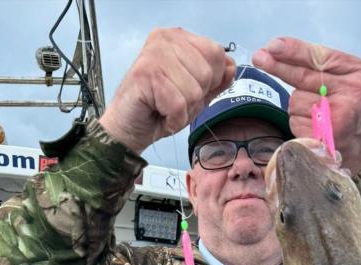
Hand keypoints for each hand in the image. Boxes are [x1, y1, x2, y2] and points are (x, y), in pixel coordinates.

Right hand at [99, 28, 235, 154]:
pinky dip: (173, 119)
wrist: (128, 129)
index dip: (210, 81)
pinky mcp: (146, 74)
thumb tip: (232, 67)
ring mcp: (154, 54)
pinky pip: (178, 104)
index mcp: (179, 38)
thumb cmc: (158, 110)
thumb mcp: (196, 95)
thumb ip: (216, 80)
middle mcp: (166, 39)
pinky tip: (159, 114)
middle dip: (195, 99)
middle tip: (173, 102)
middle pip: (207, 74)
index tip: (187, 90)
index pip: (217, 53)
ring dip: (183, 111)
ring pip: (194, 91)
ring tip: (165, 108)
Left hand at [252, 37, 360, 173]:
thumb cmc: (352, 109)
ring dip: (297, 107)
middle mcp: (352, 95)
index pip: (320, 58)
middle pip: (304, 77)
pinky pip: (295, 122)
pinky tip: (313, 129)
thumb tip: (278, 51)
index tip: (272, 46)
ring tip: (316, 115)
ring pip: (295, 102)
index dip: (294, 50)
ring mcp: (338, 120)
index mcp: (360, 74)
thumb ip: (323, 65)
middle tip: (259, 58)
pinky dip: (298, 124)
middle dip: (279, 67)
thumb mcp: (349, 79)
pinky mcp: (323, 140)